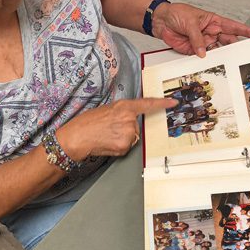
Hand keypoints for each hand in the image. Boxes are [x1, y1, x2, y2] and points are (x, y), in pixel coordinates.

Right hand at [57, 97, 175, 159]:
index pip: (147, 104)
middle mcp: (128, 119)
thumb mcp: (106, 110)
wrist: (77, 137)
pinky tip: (107, 143)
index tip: (173, 102)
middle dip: (126, 128)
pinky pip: (127, 147)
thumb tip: (130, 119)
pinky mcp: (124, 146)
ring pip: (132, 138)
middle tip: (110, 129)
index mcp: (124, 107)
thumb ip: (122, 112)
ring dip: (122, 138)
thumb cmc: (87, 123)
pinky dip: (119, 147)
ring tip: (106, 136)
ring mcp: (128, 133)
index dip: (162, 103)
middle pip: (136, 126)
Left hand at [151, 3, 249, 57]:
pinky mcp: (193, 50)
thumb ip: (197, 38)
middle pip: (227, 42)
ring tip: (227, 62)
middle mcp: (210, 32)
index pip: (233, 26)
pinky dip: (205, 62)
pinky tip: (210, 65)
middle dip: (235, 48)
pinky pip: (202, 57)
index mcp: (214, 21)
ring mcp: (203, 42)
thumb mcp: (190, 23)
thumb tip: (203, 52)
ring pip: (216, 51)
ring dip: (220, 57)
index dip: (245, 31)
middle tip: (242, 55)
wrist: (160, 21)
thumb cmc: (176, 14)